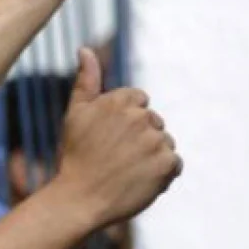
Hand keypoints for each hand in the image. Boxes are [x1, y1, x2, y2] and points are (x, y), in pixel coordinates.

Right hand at [53, 49, 179, 227]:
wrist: (79, 199)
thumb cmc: (74, 157)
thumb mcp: (75, 115)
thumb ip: (85, 80)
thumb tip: (85, 49)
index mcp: (119, 101)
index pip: (139, 101)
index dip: (124, 122)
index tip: (108, 138)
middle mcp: (140, 117)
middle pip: (154, 122)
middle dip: (139, 137)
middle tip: (113, 157)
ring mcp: (156, 140)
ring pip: (164, 142)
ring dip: (150, 156)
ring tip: (125, 170)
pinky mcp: (167, 163)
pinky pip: (174, 164)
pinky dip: (160, 174)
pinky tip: (137, 180)